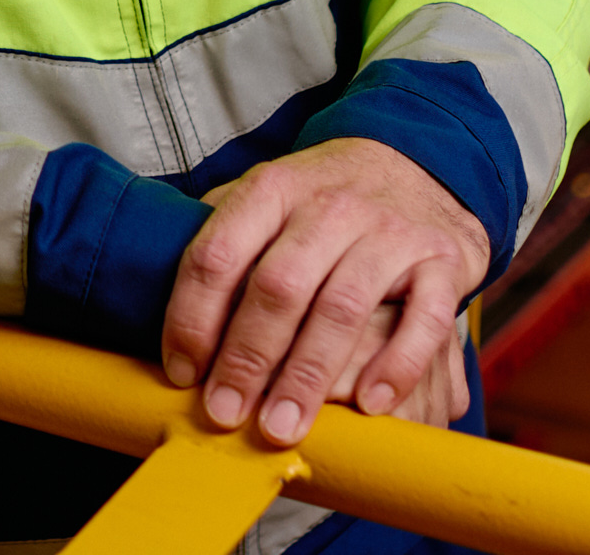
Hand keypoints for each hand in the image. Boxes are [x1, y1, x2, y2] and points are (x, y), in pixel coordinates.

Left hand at [160, 136, 486, 446]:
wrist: (418, 161)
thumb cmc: (322, 197)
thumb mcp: (264, 194)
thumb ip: (218, 234)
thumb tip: (148, 288)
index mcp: (272, 188)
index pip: (218, 253)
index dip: (192, 317)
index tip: (180, 370)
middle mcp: (329, 205)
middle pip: (277, 287)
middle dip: (245, 358)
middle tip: (225, 413)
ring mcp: (389, 231)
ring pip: (342, 308)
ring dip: (307, 375)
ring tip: (281, 426)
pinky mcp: (441, 260)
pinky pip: (422, 318)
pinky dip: (396, 365)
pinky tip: (369, 406)